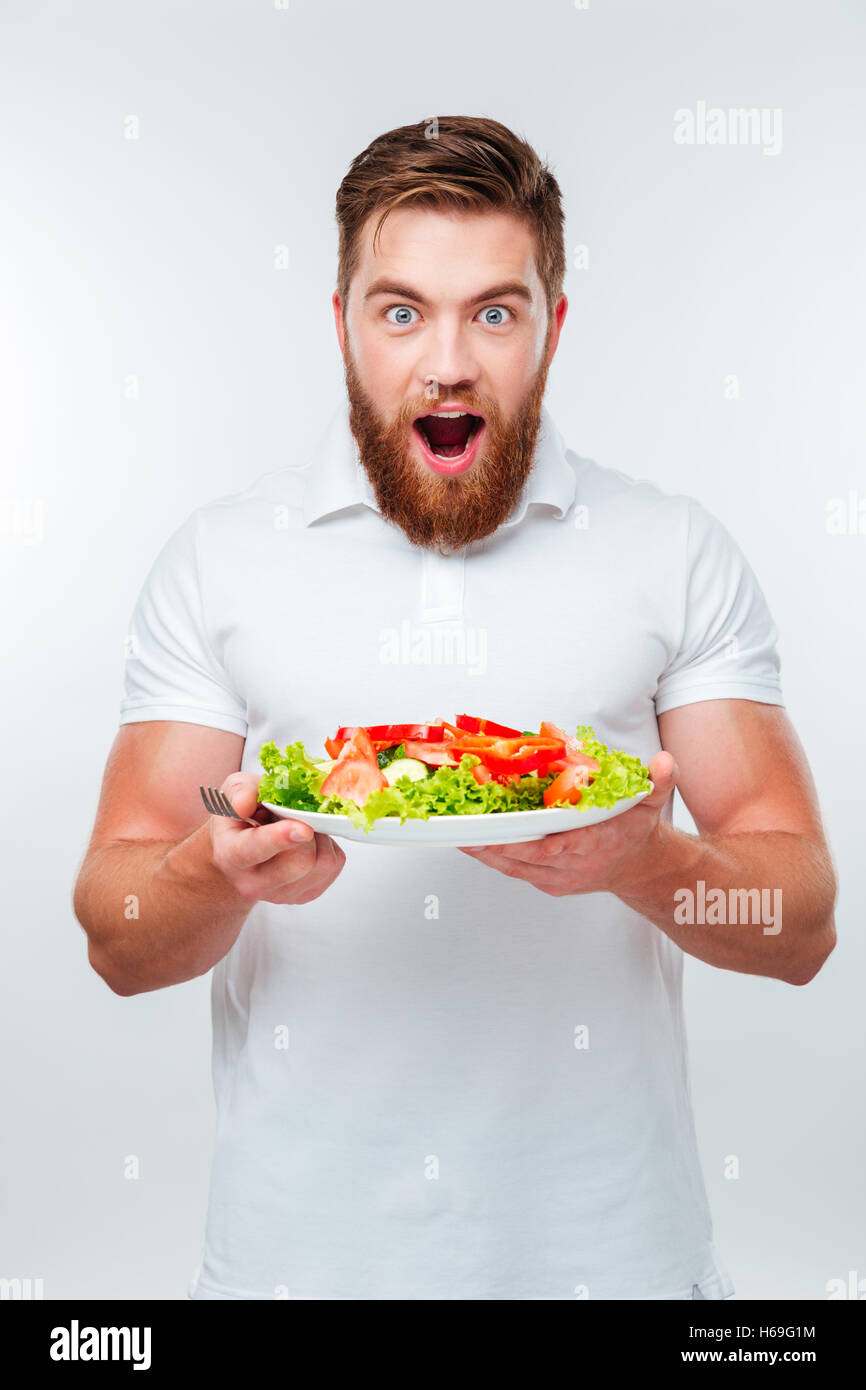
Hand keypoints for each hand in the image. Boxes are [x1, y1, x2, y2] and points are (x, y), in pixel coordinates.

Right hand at [209, 772, 346, 905]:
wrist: (245, 843)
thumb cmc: (242, 814)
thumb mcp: (234, 792)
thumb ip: (239, 793)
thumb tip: (244, 805)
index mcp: (231, 855)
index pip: (256, 849)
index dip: (281, 838)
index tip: (303, 829)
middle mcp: (253, 883)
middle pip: (301, 861)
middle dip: (308, 831)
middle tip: (300, 815)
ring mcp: (280, 894)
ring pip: (323, 864)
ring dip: (321, 838)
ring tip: (303, 827)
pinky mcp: (305, 896)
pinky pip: (334, 867)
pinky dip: (329, 848)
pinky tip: (310, 842)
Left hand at [456, 752, 677, 896]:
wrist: (640, 869)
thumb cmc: (637, 829)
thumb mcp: (653, 802)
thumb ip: (659, 781)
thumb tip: (665, 763)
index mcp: (593, 846)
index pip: (558, 847)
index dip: (528, 842)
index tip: (505, 833)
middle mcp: (572, 866)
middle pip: (525, 858)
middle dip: (493, 844)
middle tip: (463, 829)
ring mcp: (557, 878)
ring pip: (513, 867)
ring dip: (485, 852)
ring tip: (456, 834)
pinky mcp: (546, 882)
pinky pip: (513, 870)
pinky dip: (492, 856)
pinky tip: (471, 840)